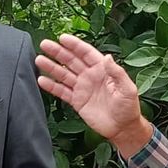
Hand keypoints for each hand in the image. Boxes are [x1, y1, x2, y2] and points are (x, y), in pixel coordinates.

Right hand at [35, 35, 151, 156]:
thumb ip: (117, 73)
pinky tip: (42, 80)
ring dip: (51, 67)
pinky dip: (51, 86)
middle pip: (71, 61)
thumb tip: (107, 57)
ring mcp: (82, 88)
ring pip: (63, 74)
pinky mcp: (76, 101)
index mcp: (102, 70)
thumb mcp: (127, 89)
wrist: (122, 128)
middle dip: (58, 52)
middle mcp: (90, 76)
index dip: (74, 45)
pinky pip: (61, 91)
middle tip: (45, 44)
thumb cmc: (129, 108)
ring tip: (39, 60)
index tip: (63, 38)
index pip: (86, 53)